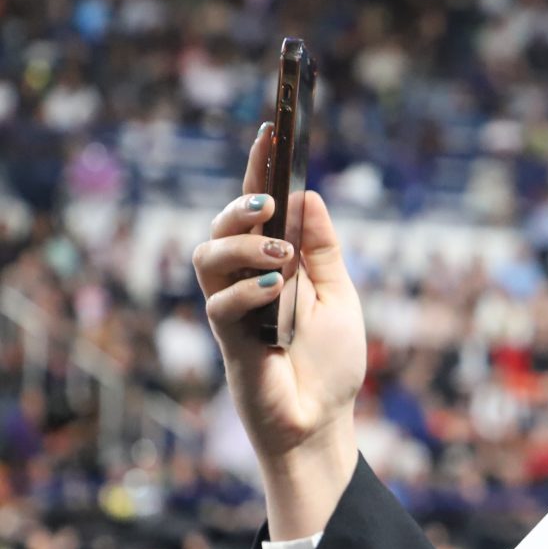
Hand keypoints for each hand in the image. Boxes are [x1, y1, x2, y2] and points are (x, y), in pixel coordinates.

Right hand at [192, 123, 364, 536]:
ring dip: (244, 248)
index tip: (272, 128)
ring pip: (207, 256)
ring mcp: (232, 308)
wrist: (322, 421)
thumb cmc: (330, 361)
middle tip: (271, 203)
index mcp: (275, 262)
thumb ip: (323, 250)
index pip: (261, 207)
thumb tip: (309, 195)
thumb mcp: (339, 296)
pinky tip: (276, 292)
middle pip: (222, 225)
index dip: (260, 167)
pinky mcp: (228, 341)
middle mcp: (245, 279)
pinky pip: (220, 305)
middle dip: (241, 204)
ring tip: (282, 258)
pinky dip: (248, 292)